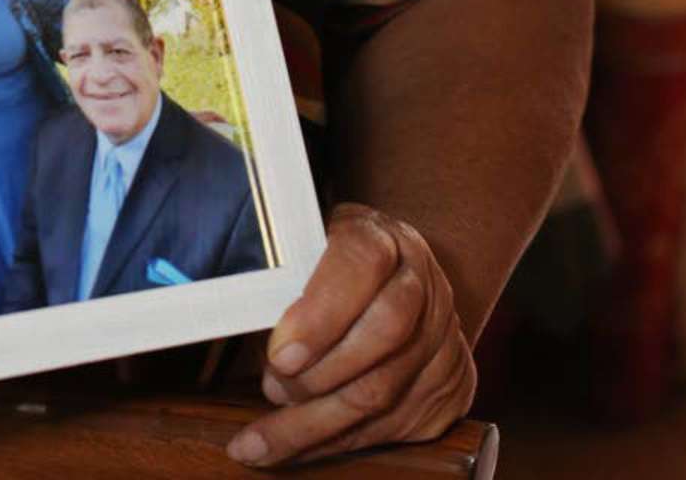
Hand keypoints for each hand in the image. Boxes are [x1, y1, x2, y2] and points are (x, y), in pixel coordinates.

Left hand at [227, 204, 475, 466]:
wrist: (398, 279)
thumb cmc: (330, 267)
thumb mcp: (305, 249)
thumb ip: (282, 279)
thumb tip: (232, 313)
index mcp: (384, 236)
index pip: (362, 262)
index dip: (320, 313)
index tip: (279, 352)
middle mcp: (423, 282)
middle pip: (383, 334)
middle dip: (318, 375)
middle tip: (271, 388)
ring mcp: (443, 335)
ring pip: (385, 392)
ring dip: (317, 423)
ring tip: (266, 435)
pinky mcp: (452, 385)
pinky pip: (394, 427)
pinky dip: (337, 443)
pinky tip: (296, 449)